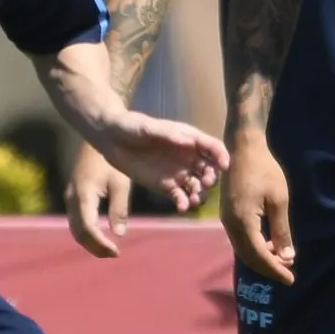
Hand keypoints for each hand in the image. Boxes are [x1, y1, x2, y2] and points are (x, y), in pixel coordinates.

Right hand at [64, 142, 133, 258]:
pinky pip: (76, 221)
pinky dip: (87, 233)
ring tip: (110, 250)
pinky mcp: (73, 195)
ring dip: (90, 242)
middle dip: (95, 247)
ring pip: (75, 229)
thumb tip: (120, 234)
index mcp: (84, 195)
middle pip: (78, 233)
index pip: (88, 228)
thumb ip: (119, 209)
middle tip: (114, 254)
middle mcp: (72, 198)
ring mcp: (70, 197)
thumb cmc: (111, 160)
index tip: (117, 252)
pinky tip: (102, 236)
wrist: (96, 138)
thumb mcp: (120, 183)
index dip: (101, 244)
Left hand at [96, 110, 226, 213]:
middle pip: (209, 169)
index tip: (223, 166)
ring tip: (194, 199)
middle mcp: (188, 156)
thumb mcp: (147, 127)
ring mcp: (178, 172)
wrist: (111, 139)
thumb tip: (188, 141)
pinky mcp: (166, 186)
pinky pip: (181, 197)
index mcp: (188, 138)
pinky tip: (182, 207)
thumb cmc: (130, 126)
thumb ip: (167, 134)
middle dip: (211, 177)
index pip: (212, 147)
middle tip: (205, 182)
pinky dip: (185, 203)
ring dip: (200, 193)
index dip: (221, 156)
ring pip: (198, 186)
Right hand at [222, 134, 295, 283]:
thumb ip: (281, 230)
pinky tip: (268, 244)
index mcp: (243, 222)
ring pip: (243, 249)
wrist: (242, 148)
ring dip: (261, 258)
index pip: (259, 255)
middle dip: (268, 267)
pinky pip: (240, 239)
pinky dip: (254, 247)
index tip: (291, 279)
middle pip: (248, 256)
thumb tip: (287, 257)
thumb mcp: (279, 200)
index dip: (275, 269)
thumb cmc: (264, 170)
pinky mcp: (227, 214)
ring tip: (281, 259)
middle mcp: (230, 225)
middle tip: (288, 272)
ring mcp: (226, 220)